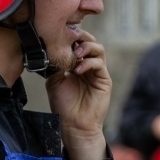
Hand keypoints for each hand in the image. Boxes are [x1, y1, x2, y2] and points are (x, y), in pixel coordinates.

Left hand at [46, 29, 111, 159]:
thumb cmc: (63, 106)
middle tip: (70, 37)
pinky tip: (78, 70)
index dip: (71, 36)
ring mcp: (97, 72)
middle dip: (81, 36)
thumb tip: (56, 49)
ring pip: (98, 49)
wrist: (73, 125)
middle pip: (90, 41)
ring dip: (87, 47)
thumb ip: (57, 65)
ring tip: (75, 53)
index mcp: (76, 64)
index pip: (77, 43)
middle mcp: (88, 65)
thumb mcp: (54, 81)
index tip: (60, 34)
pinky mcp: (104, 80)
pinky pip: (100, 64)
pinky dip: (89, 62)